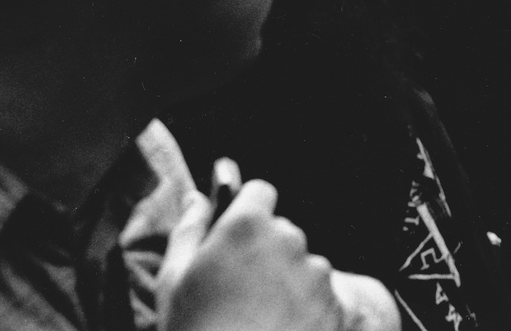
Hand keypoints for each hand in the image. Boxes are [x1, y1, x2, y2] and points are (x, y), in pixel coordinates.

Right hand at [157, 181, 339, 330]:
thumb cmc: (196, 329)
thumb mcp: (174, 279)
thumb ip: (189, 228)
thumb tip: (196, 197)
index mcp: (248, 225)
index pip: (260, 193)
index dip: (248, 211)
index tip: (238, 236)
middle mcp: (289, 240)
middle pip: (283, 233)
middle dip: (268, 253)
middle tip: (242, 292)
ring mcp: (317, 275)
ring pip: (304, 267)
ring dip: (290, 284)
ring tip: (262, 319)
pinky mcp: (336, 307)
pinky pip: (324, 298)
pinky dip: (310, 311)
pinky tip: (283, 330)